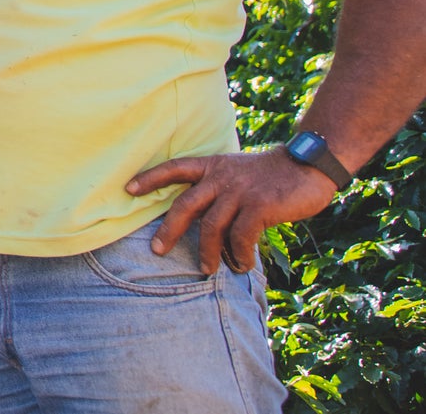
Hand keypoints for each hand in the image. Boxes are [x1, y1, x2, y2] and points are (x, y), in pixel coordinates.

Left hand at [126, 149, 337, 273]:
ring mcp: (239, 192)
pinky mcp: (259, 207)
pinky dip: (238, 255)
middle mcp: (221, 178)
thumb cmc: (270, 175)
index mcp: (212, 166)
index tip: (128, 189)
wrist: (307, 166)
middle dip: (168, 230)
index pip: (174, 168)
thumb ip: (217, 187)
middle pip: (185, 205)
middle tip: (157, 250)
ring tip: (206, 270)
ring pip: (211, 227)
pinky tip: (241, 265)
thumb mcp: (236, 171)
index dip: (150, 178)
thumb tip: (200, 219)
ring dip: (207, 252)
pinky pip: (240, 237)